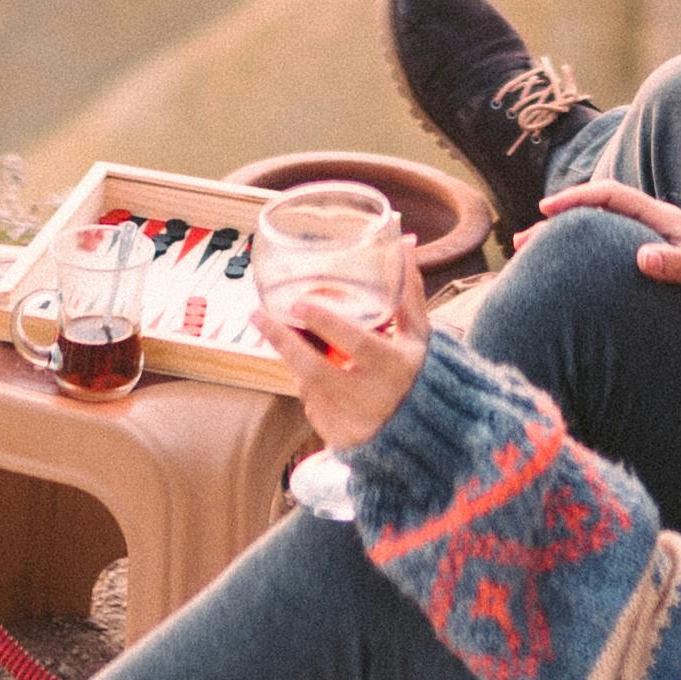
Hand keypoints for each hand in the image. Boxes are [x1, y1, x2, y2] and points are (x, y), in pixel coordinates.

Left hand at [260, 235, 430, 449]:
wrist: (424, 437)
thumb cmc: (420, 376)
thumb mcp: (418, 336)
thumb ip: (408, 293)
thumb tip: (406, 242)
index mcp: (393, 367)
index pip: (355, 342)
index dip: (326, 323)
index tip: (299, 304)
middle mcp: (370, 398)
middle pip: (314, 368)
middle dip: (282, 340)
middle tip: (256, 314)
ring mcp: (350, 421)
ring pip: (308, 385)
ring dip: (295, 359)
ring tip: (280, 332)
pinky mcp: (337, 437)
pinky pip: (312, 405)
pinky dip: (309, 385)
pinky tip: (313, 371)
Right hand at [537, 176, 680, 331]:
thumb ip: (679, 266)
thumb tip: (641, 258)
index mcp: (663, 219)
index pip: (610, 196)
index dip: (577, 199)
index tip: (545, 210)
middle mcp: (656, 227)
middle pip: (598, 213)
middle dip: (560, 222)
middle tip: (522, 241)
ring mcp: (657, 244)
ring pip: (602, 234)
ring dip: (569, 242)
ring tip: (535, 260)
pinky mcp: (659, 264)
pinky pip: (612, 253)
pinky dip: (586, 258)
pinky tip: (573, 279)